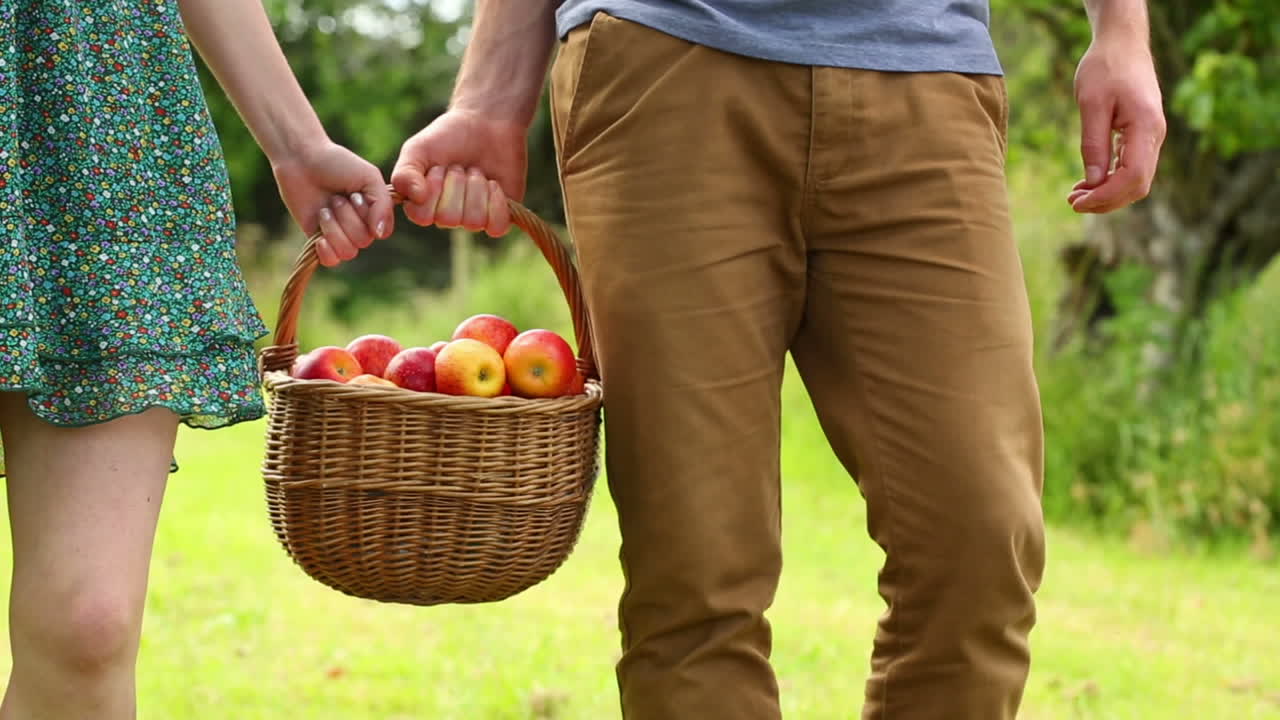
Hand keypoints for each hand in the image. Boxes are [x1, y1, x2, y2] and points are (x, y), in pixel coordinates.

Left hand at [271, 140, 394, 266]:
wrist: (302, 160)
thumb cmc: (337, 164)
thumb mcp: (369, 177)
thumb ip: (383, 204)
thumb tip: (380, 234)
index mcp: (374, 213)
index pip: (381, 232)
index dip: (367, 217)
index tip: (355, 195)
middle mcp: (359, 226)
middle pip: (362, 241)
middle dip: (347, 217)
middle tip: (335, 198)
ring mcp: (339, 235)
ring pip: (348, 252)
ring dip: (333, 228)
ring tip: (324, 209)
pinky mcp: (319, 240)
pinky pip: (331, 261)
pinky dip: (326, 251)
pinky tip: (319, 237)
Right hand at [390, 109, 527, 236]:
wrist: (487, 123)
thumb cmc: (448, 137)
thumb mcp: (418, 149)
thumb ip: (405, 173)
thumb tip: (415, 197)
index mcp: (422, 205)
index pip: (422, 216)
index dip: (433, 188)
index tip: (438, 166)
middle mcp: (446, 217)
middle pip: (449, 218)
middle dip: (456, 183)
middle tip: (459, 166)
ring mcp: (473, 219)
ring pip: (473, 221)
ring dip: (476, 187)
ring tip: (475, 171)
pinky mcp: (498, 218)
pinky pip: (496, 225)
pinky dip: (496, 200)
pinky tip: (493, 183)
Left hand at [1068, 39, 1166, 213]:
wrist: (1122, 44)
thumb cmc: (1105, 67)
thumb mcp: (1091, 104)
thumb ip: (1093, 144)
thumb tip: (1093, 182)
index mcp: (1146, 126)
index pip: (1133, 176)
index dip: (1106, 196)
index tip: (1078, 202)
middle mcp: (1155, 135)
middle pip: (1138, 185)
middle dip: (1106, 200)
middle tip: (1072, 202)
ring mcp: (1152, 136)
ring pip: (1136, 179)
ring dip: (1108, 193)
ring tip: (1076, 196)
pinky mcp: (1143, 135)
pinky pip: (1131, 167)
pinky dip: (1111, 180)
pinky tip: (1088, 183)